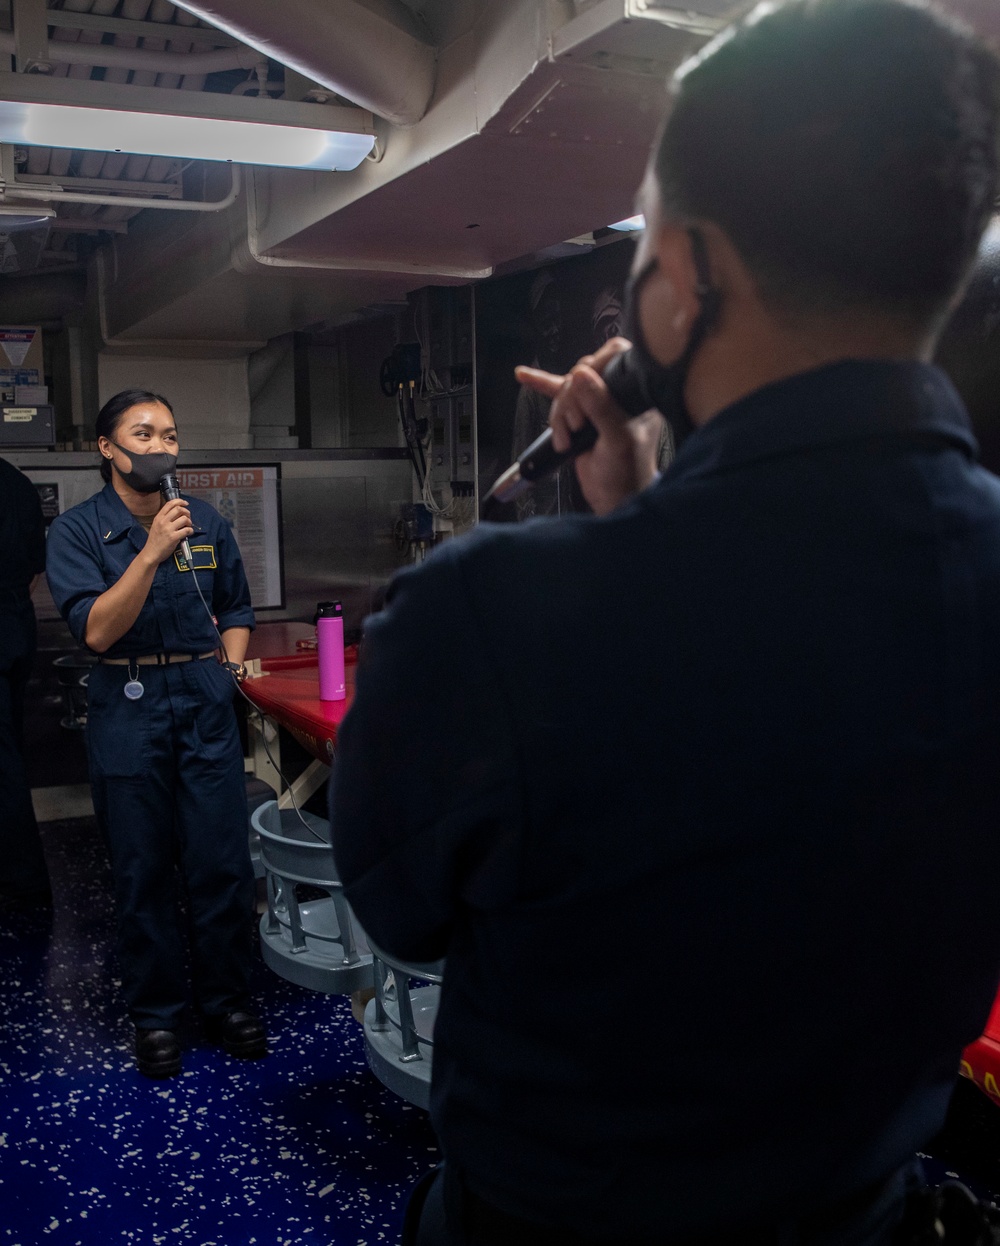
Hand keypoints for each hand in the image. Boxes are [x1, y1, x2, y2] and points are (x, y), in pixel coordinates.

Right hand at [143, 498, 193, 564]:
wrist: (151, 553)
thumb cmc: (155, 540)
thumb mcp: (156, 525)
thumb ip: (165, 518)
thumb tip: (178, 512)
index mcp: (158, 517)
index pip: (170, 504)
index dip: (180, 501)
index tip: (185, 503)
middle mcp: (163, 521)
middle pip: (179, 509)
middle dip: (187, 512)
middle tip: (188, 518)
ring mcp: (168, 529)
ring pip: (184, 519)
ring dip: (189, 522)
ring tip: (188, 526)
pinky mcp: (173, 537)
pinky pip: (186, 530)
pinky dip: (190, 530)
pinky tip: (189, 533)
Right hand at [515, 337, 662, 515]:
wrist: (614, 498)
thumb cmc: (626, 473)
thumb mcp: (617, 441)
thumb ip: (601, 407)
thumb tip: (581, 374)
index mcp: (636, 392)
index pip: (614, 356)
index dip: (594, 368)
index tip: (583, 390)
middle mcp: (616, 393)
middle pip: (582, 374)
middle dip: (571, 401)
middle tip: (576, 426)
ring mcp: (595, 403)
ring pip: (566, 389)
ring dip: (559, 414)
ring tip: (566, 438)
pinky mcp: (578, 414)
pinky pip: (556, 394)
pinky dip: (540, 384)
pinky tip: (523, 375)